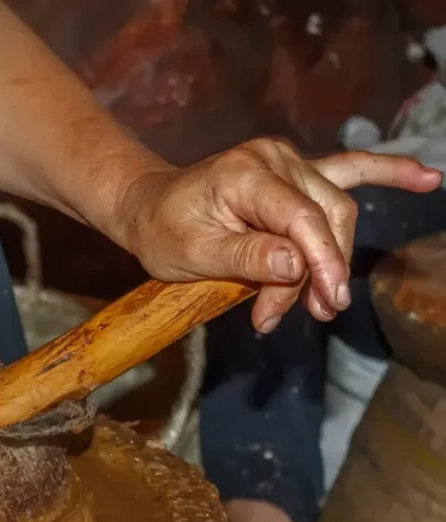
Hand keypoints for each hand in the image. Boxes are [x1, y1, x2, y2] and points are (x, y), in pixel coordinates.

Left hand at [114, 140, 441, 333]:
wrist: (149, 209)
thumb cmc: (163, 232)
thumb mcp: (192, 255)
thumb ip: (246, 258)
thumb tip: (297, 265)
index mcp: (247, 174)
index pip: (302, 219)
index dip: (321, 263)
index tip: (328, 302)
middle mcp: (276, 160)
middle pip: (324, 219)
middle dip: (318, 273)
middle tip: (300, 316)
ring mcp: (290, 163)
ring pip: (334, 213)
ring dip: (331, 260)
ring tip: (317, 306)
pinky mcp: (297, 173)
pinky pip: (349, 170)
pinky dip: (386, 173)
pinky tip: (427, 178)